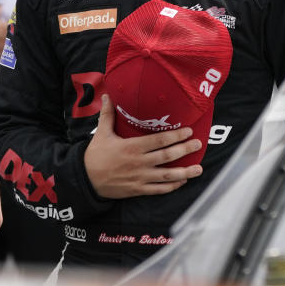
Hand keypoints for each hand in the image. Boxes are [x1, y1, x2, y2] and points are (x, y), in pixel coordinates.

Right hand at [83, 95, 202, 198]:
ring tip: (199, 168)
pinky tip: (182, 181)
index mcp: (132, 147)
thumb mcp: (102, 132)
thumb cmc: (95, 155)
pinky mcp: (138, 190)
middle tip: (199, 144)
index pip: (159, 140)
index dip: (176, 136)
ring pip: (167, 176)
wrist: (85, 179)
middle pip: (167, 156)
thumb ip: (108, 114)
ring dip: (185, 172)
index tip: (188, 131)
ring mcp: (140, 178)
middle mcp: (139, 163)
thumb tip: (108, 95)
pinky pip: (159, 189)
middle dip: (185, 150)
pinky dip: (172, 186)